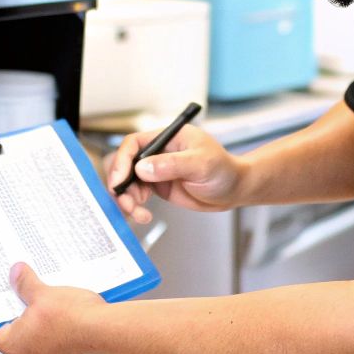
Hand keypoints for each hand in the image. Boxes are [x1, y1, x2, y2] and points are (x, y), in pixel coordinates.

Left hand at [0, 263, 106, 353]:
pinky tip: (49, 297)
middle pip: (10, 325)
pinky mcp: (58, 345)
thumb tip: (15, 272)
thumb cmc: (72, 318)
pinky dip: (43, 315)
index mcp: (15, 345)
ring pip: (28, 326)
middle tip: (10, 283)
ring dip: (29, 308)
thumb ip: (24, 283)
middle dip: (12, 304)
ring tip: (30, 287)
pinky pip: (43, 328)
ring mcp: (43, 351)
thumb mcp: (42, 294)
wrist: (104, 328)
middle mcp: (26, 352)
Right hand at [105, 123, 244, 223]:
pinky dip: (135, 206)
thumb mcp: (200, 164)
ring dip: (127, 199)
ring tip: (139, 213)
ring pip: (128, 182)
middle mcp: (157, 152)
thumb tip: (142, 168)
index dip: (122, 160)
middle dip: (121, 184)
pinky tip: (144, 215)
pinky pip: (137, 195)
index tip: (119, 180)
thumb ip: (171, 165)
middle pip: (125, 163)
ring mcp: (156, 170)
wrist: (234, 189)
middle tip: (128, 202)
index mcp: (166, 138)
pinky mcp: (158, 186)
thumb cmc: (224, 170)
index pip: (134, 143)